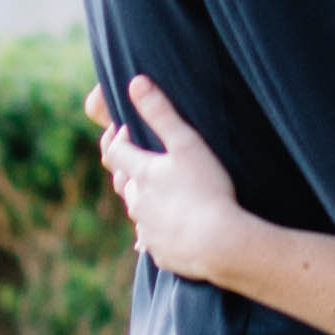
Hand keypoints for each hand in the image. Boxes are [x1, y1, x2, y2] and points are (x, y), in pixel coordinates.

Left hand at [98, 72, 247, 287]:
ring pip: (138, 211)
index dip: (117, 138)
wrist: (219, 243)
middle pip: (123, 183)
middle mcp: (137, 202)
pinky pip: (153, 239)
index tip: (128, 129)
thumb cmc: (207, 189)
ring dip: (145, 201)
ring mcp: (147, 230)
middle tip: (146, 162)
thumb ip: (161, 112)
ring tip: (163, 195)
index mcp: (141, 174)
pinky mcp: (160, 253)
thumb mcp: (187, 143)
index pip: (114, 151)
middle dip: (130, 170)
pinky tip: (173, 228)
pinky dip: (159, 230)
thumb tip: (135, 82)